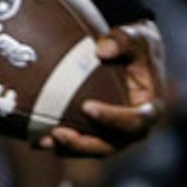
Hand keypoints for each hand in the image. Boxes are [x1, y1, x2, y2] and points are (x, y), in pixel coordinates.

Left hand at [39, 21, 165, 157]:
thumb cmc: (134, 45)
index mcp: (150, 107)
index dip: (113, 118)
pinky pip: (80, 146)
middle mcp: (135, 127)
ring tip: (43, 141)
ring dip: (68, 149)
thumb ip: (123, 40)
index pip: (137, 121)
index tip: (87, 107)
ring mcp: (117, 134)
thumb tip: (102, 50)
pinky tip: (36, 141)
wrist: (128, 55)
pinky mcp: (99, 134)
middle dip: (84, 144)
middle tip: (58, 132)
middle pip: (112, 145)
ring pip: (93, 150)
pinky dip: (59, 145)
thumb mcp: (135, 36)